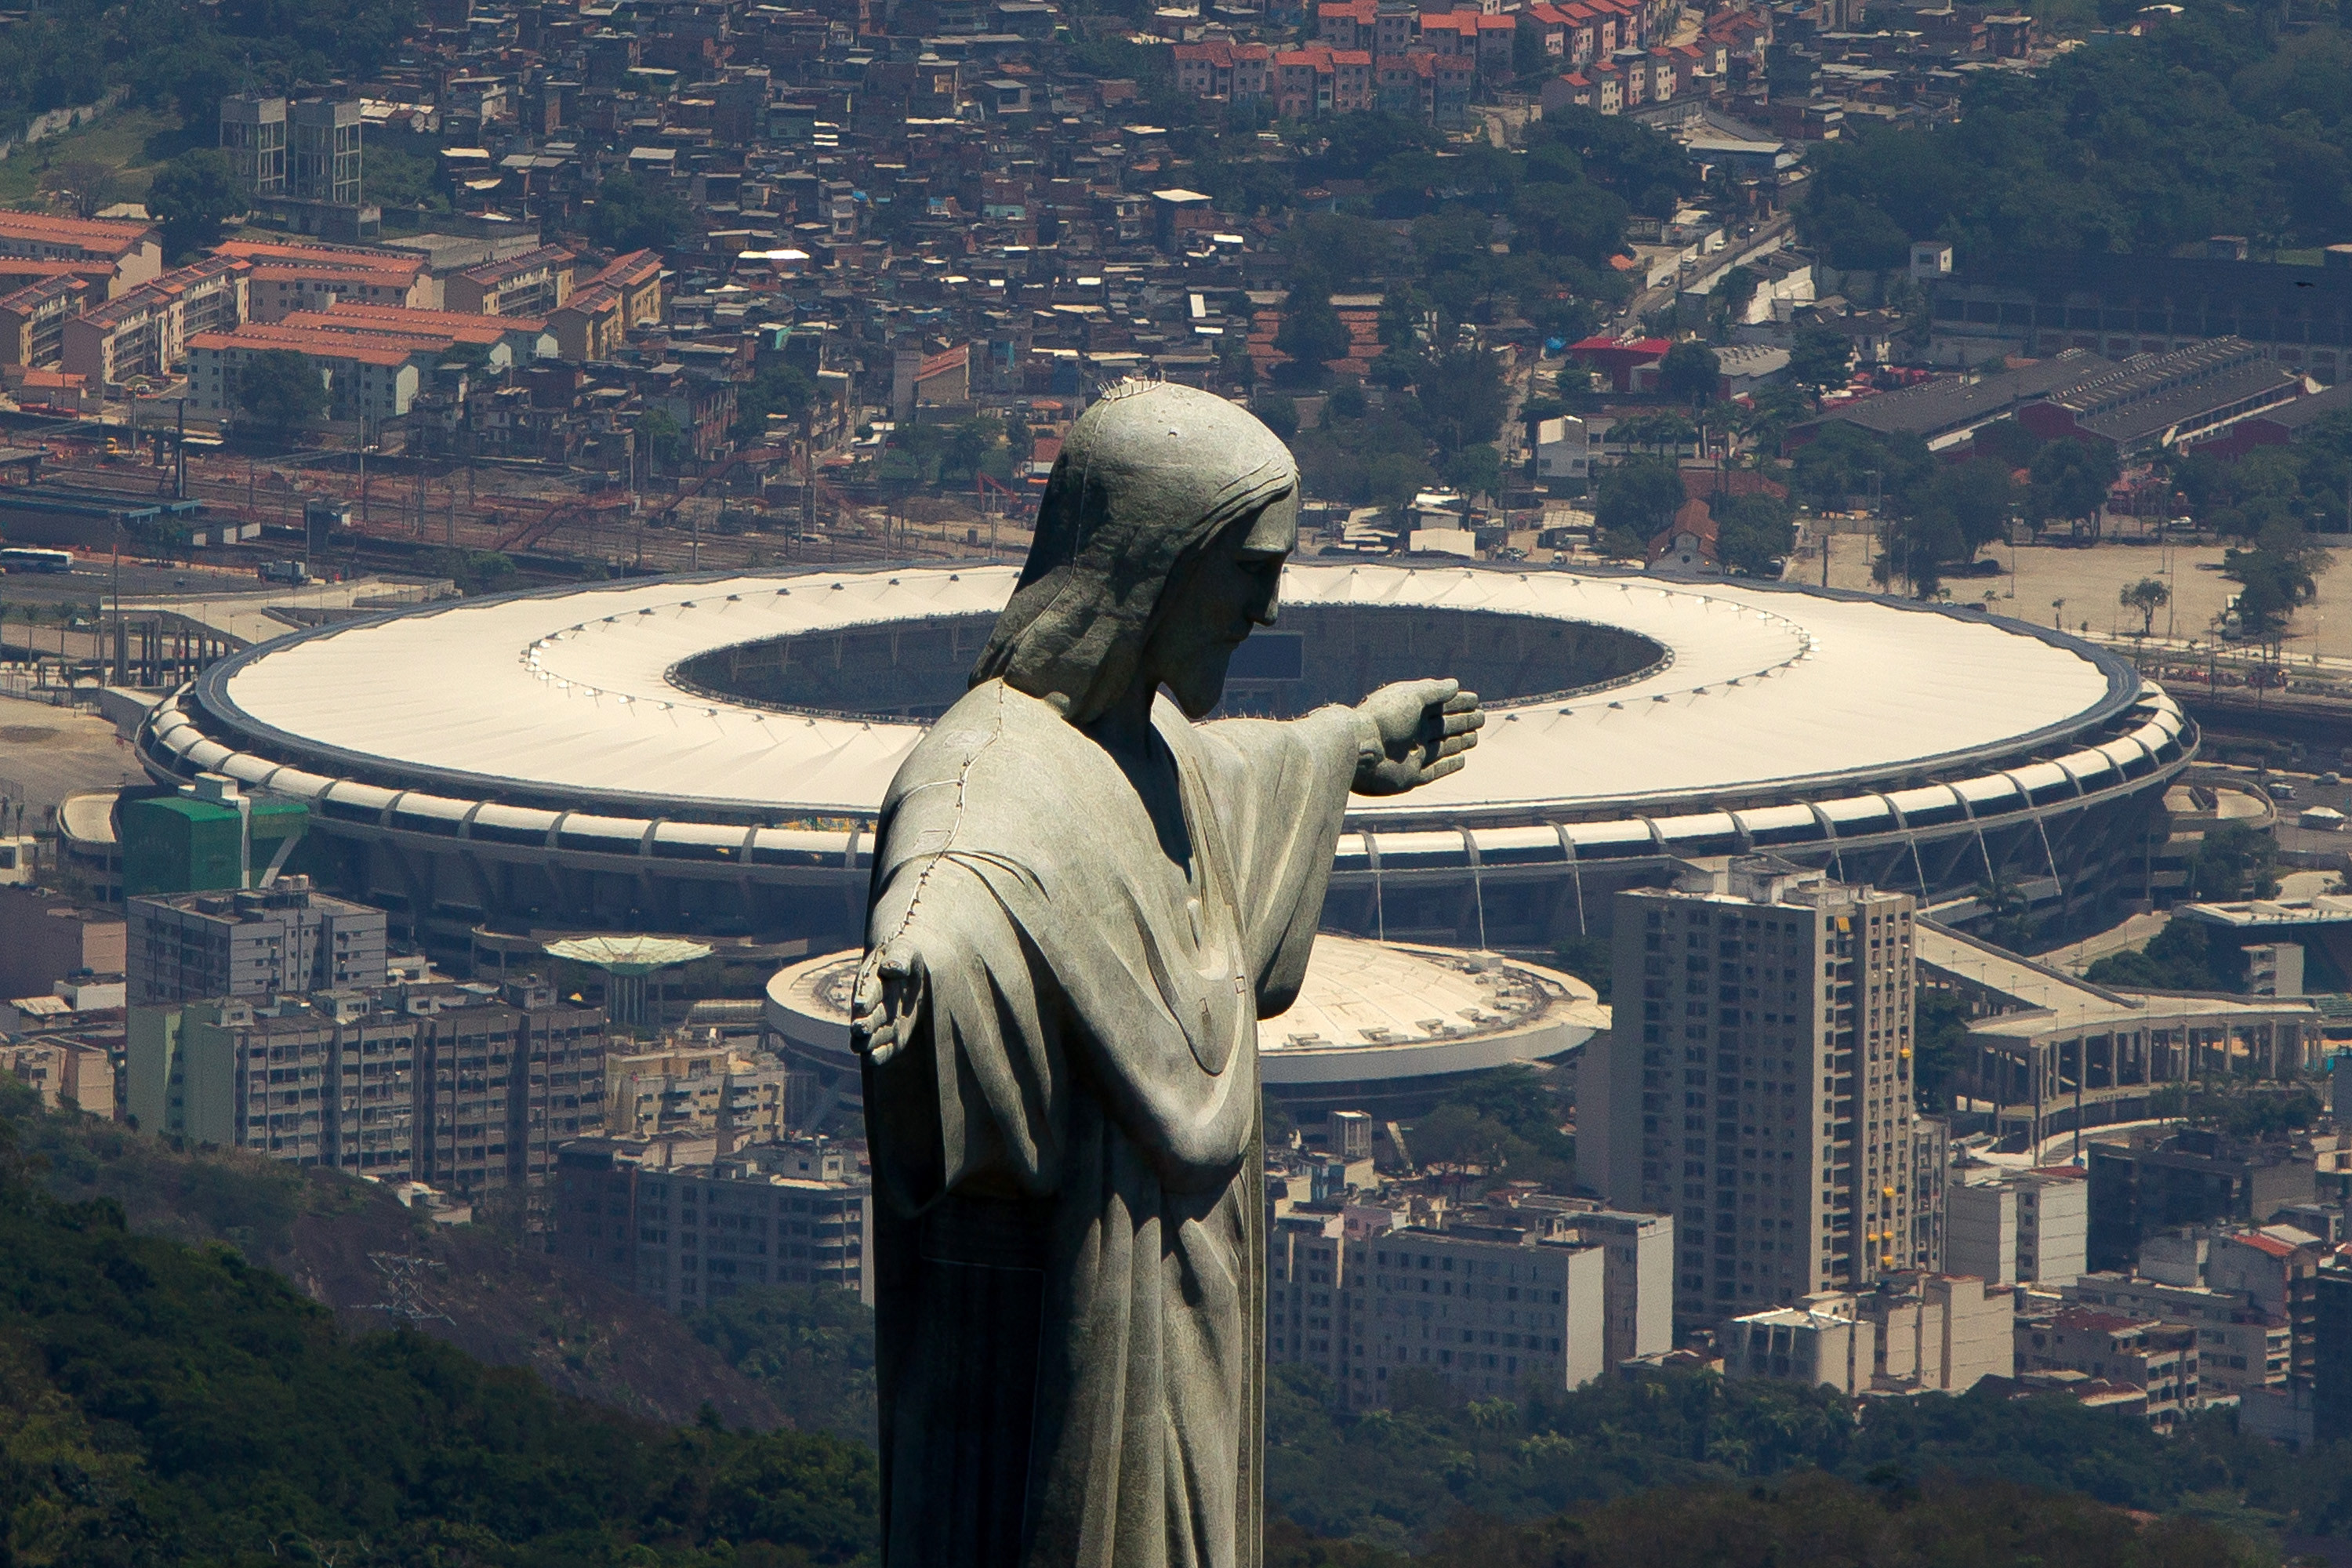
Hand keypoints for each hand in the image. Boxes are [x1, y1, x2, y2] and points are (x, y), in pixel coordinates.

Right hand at [850, 939, 925, 1067]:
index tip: (861, 1005)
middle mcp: (872, 1005)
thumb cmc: (907, 959)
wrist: (914, 974)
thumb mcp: (906, 951)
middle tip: (859, 1028)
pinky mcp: (893, 1037)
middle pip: (867, 1016)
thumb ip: (899, 958)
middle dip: (863, 1023)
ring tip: (862, 1046)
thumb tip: (892, 967)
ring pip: (870, 1036)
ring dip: (866, 1041)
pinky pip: (883, 1049)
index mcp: (871, 981)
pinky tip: (872, 1058)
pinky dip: (877, 1054)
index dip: (865, 997)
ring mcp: (880, 1023)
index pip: (868, 989)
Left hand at [1352, 678, 1481, 795]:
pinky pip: (1434, 771)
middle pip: (1442, 726)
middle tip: (1481, 718)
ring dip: (1459, 742)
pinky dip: (1449, 765)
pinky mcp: (1409, 777)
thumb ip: (1434, 691)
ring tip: (1475, 737)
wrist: (1362, 751)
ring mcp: (1410, 755)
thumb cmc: (1383, 718)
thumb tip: (1455, 685)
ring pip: (1441, 748)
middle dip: (1462, 721)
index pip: (1439, 704)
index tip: (1476, 699)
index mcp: (1409, 712)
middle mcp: (1410, 733)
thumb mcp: (1411, 697)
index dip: (1458, 702)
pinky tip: (1463, 759)